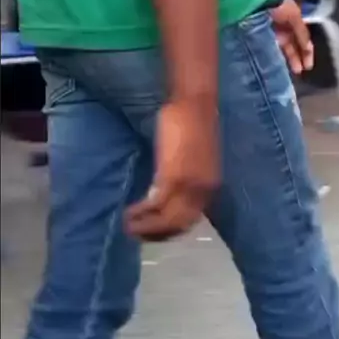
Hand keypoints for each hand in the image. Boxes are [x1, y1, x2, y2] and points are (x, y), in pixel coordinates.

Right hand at [126, 97, 218, 240]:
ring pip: (167, 220)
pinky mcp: (173, 177)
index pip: (190, 219)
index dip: (170, 230)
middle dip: (157, 234)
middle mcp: (202, 191)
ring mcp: (189, 186)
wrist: (195, 103)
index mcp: (210, 186)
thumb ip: (186, 175)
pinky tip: (130, 212)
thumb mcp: (194, 157)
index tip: (153, 232)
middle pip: (179, 225)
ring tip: (129, 226)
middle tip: (137, 235)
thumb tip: (167, 188)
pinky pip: (156, 205)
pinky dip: (142, 212)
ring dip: (146, 227)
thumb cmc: (193, 123)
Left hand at [271, 0, 313, 75]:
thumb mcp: (295, 16)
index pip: (303, 39)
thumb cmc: (279, 3)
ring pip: (281, 49)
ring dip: (285, 59)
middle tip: (298, 71)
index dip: (307, 53)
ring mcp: (271, 31)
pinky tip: (274, 64)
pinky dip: (273, 56)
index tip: (308, 66)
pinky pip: (268, 48)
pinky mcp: (259, 34)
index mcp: (293, 20)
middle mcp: (283, 26)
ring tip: (286, 71)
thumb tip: (308, 49)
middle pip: (292, 46)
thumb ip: (302, 34)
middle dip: (296, 59)